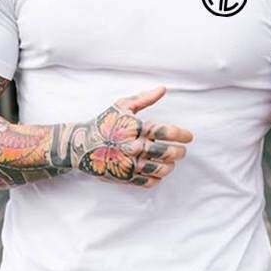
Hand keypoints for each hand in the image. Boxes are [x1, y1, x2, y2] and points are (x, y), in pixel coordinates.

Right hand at [70, 86, 193, 187]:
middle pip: (166, 152)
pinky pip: (148, 182)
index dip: (181, 134)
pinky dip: (157, 178)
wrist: (81, 145)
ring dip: (170, 166)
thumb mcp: (121, 106)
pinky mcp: (125, 177)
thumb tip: (163, 89)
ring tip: (172, 162)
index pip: (164, 132)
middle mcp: (132, 147)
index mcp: (133, 128)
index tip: (189, 137)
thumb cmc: (104, 123)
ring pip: (160, 169)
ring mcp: (129, 164)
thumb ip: (144, 98)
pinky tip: (159, 172)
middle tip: (182, 151)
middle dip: (179, 152)